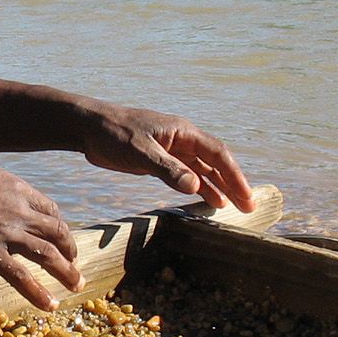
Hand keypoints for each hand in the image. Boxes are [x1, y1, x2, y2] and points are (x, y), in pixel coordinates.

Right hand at [0, 158, 82, 310]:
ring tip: (76, 284)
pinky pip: (22, 277)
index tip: (60, 236)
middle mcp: (17, 209)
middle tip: (74, 262)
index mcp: (15, 187)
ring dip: (66, 271)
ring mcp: (5, 232)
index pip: (49, 209)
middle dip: (69, 249)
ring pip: (48, 254)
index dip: (58, 225)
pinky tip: (50, 304)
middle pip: (56, 231)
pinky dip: (39, 293)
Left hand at [77, 103, 257, 211]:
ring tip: (233, 208)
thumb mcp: (140, 152)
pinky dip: (199, 188)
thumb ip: (167, 169)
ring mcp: (172, 151)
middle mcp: (183, 140)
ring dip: (218, 188)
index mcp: (183, 132)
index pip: (218, 154)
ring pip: (202, 171)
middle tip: (248, 207)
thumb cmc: (114, 133)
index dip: (235, 175)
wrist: (89, 128)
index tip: (246, 196)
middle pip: (215, 163)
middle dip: (232, 184)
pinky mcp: (160, 161)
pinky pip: (187, 175)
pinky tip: (208, 201)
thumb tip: (195, 187)